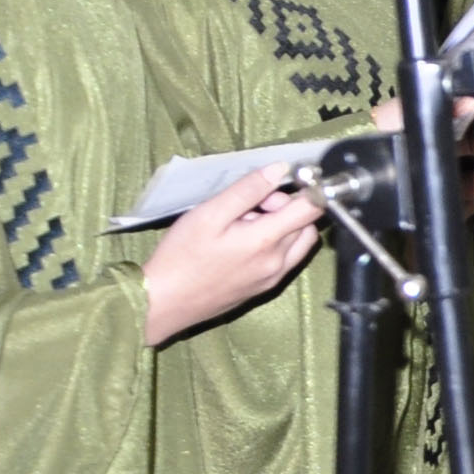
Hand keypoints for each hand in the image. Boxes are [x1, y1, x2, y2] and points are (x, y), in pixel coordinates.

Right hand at [141, 167, 320, 343]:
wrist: (161, 303)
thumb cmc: (181, 257)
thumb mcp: (209, 214)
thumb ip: (247, 190)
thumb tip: (279, 170)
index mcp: (267, 241)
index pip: (312, 209)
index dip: (307, 189)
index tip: (287, 181)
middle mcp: (278, 263)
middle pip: (304, 223)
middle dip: (284, 207)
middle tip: (248, 207)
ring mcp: (272, 278)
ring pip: (297, 242)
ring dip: (280, 226)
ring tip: (242, 224)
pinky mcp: (263, 288)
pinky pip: (284, 259)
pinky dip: (273, 244)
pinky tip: (240, 243)